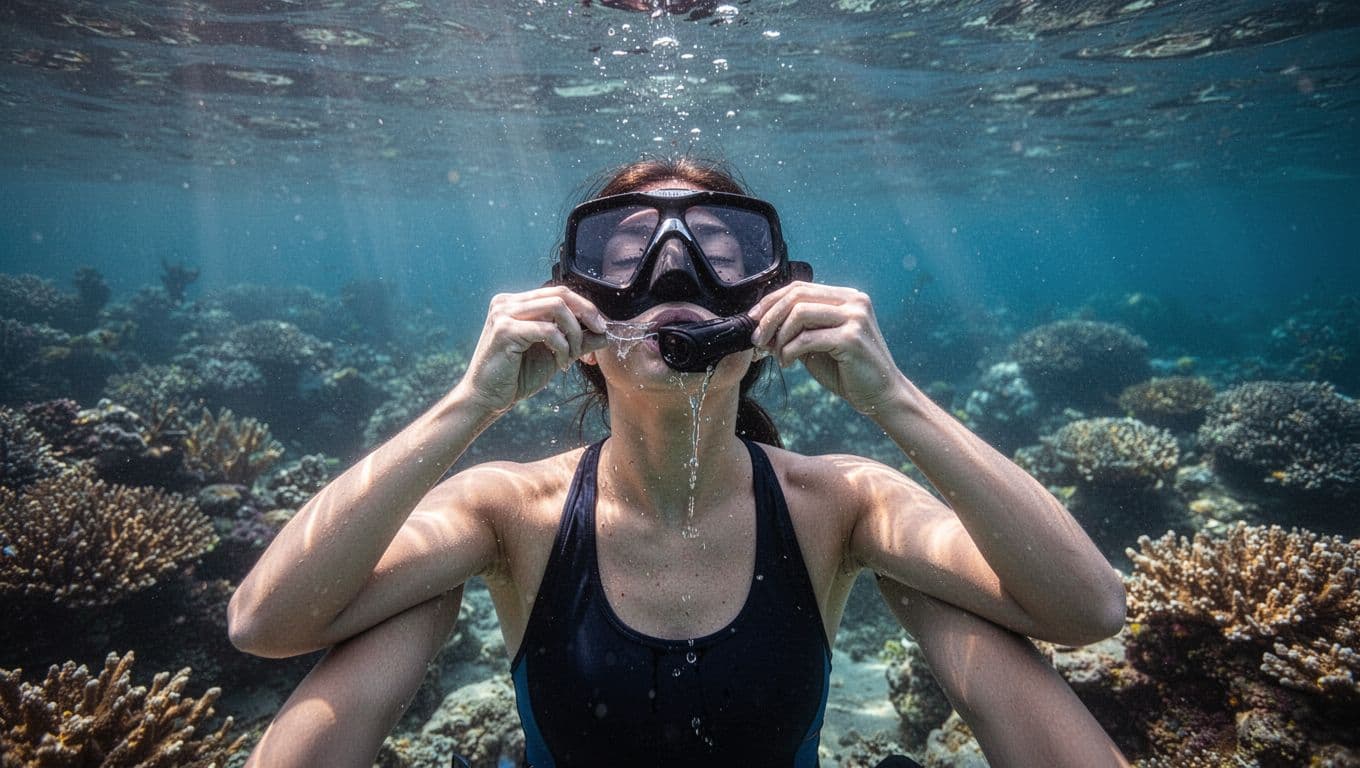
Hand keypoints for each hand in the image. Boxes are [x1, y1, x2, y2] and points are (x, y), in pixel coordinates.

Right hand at [456, 286, 607, 415]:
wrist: (487, 399)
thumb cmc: (517, 377)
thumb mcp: (555, 354)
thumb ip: (577, 341)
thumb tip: (606, 333)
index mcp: (517, 303)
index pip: (559, 293)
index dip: (585, 307)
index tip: (602, 327)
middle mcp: (508, 302)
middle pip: (560, 294)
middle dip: (586, 313)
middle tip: (600, 333)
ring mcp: (503, 313)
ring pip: (556, 308)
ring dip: (573, 333)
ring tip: (572, 357)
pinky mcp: (504, 330)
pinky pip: (547, 330)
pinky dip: (562, 346)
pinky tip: (561, 364)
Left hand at [749, 283, 903, 414]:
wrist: (880, 395)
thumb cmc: (848, 371)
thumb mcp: (818, 343)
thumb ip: (797, 329)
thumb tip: (762, 323)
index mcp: (847, 297)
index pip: (800, 287)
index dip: (771, 301)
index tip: (753, 319)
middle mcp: (854, 301)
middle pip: (797, 296)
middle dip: (769, 317)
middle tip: (757, 339)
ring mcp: (855, 317)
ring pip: (799, 313)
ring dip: (779, 336)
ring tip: (776, 354)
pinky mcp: (852, 338)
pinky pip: (807, 338)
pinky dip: (789, 351)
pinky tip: (787, 363)